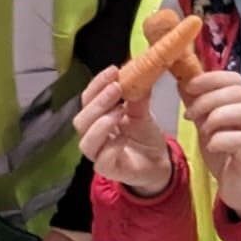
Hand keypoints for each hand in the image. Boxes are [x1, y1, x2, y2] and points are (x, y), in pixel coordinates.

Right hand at [74, 65, 174, 196]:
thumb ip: (137, 97)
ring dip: (101, 123)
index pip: (87, 100)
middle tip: (116, 88)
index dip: (96, 85)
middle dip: (98, 102)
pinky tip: (124, 138)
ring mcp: (98, 154)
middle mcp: (92, 136)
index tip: (113, 71)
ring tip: (120, 111)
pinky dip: (112, 147)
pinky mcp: (107, 170)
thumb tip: (139, 74)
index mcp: (97, 118)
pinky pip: (102, 159)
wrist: (159, 163)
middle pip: (81, 120)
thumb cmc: (145, 137)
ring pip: (86, 141)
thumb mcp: (142, 112)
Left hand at [181, 71, 240, 216]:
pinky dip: (222, 139)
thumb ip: (197, 105)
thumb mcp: (206, 125)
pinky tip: (211, 146)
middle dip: (208, 99)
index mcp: (240, 105)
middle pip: (238, 91)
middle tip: (189, 115)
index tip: (188, 87)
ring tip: (202, 131)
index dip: (210, 78)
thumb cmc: (225, 153)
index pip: (233, 78)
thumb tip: (181, 83)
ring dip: (217, 117)